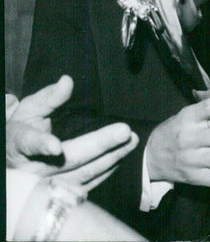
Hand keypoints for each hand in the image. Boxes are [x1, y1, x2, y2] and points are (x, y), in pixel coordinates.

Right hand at [6, 75, 139, 190]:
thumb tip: (67, 81)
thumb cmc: (23, 129)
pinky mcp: (63, 192)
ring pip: (83, 174)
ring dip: (111, 158)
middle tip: (125, 132)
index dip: (41, 145)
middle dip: (99, 146)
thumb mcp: (29, 111)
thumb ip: (48, 97)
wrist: (14, 158)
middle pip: (69, 160)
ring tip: (132, 141)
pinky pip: (88, 183)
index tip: (55, 147)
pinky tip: (122, 156)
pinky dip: (107, 170)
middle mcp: (33, 169)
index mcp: (19, 144)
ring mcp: (48, 184)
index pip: (30, 143)